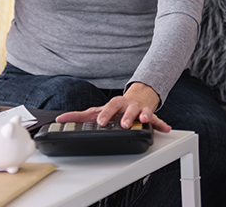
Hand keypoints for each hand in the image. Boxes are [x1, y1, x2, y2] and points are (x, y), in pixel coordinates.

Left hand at [54, 82, 170, 132]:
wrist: (139, 96)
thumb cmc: (116, 107)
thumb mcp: (98, 110)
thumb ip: (80, 116)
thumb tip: (59, 119)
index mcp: (114, 104)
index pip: (107, 107)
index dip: (104, 114)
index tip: (100, 121)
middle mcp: (127, 105)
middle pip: (125, 108)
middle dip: (124, 116)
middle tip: (122, 124)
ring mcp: (139, 109)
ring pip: (142, 112)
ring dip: (143, 116)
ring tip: (143, 120)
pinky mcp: (150, 115)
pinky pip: (157, 119)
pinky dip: (161, 124)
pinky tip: (165, 128)